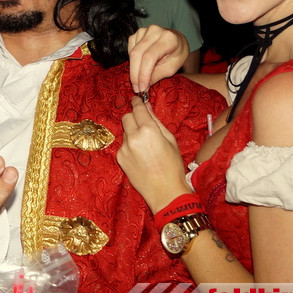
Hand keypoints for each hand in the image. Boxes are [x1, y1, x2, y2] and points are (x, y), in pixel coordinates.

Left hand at [118, 95, 189, 213]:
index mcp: (148, 130)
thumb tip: (146, 106)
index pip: (137, 108)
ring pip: (125, 131)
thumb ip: (156, 121)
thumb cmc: (173, 165)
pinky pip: (123, 145)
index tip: (138, 100)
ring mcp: (124, 148)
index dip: (137, 102)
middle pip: (126, 117)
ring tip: (146, 146)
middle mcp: (133, 137)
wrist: (165, 192)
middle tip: (143, 124)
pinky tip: (141, 157)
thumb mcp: (170, 139)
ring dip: (132, 133)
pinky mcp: (120, 158)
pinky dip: (130, 146)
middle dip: (134, 117)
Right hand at [128, 26, 188, 93]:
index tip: (142, 88)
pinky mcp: (138, 33)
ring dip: (133, 69)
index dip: (143, 74)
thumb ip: (157, 75)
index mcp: (168, 39)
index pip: (150, 57)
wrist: (177, 41)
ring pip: (132, 52)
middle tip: (136, 89)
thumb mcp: (172, 68)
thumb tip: (143, 86)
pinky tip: (139, 66)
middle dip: (135, 74)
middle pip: (137, 54)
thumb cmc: (176, 55)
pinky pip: (130, 49)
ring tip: (138, 80)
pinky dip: (132, 61)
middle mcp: (155, 31)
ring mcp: (145, 30)